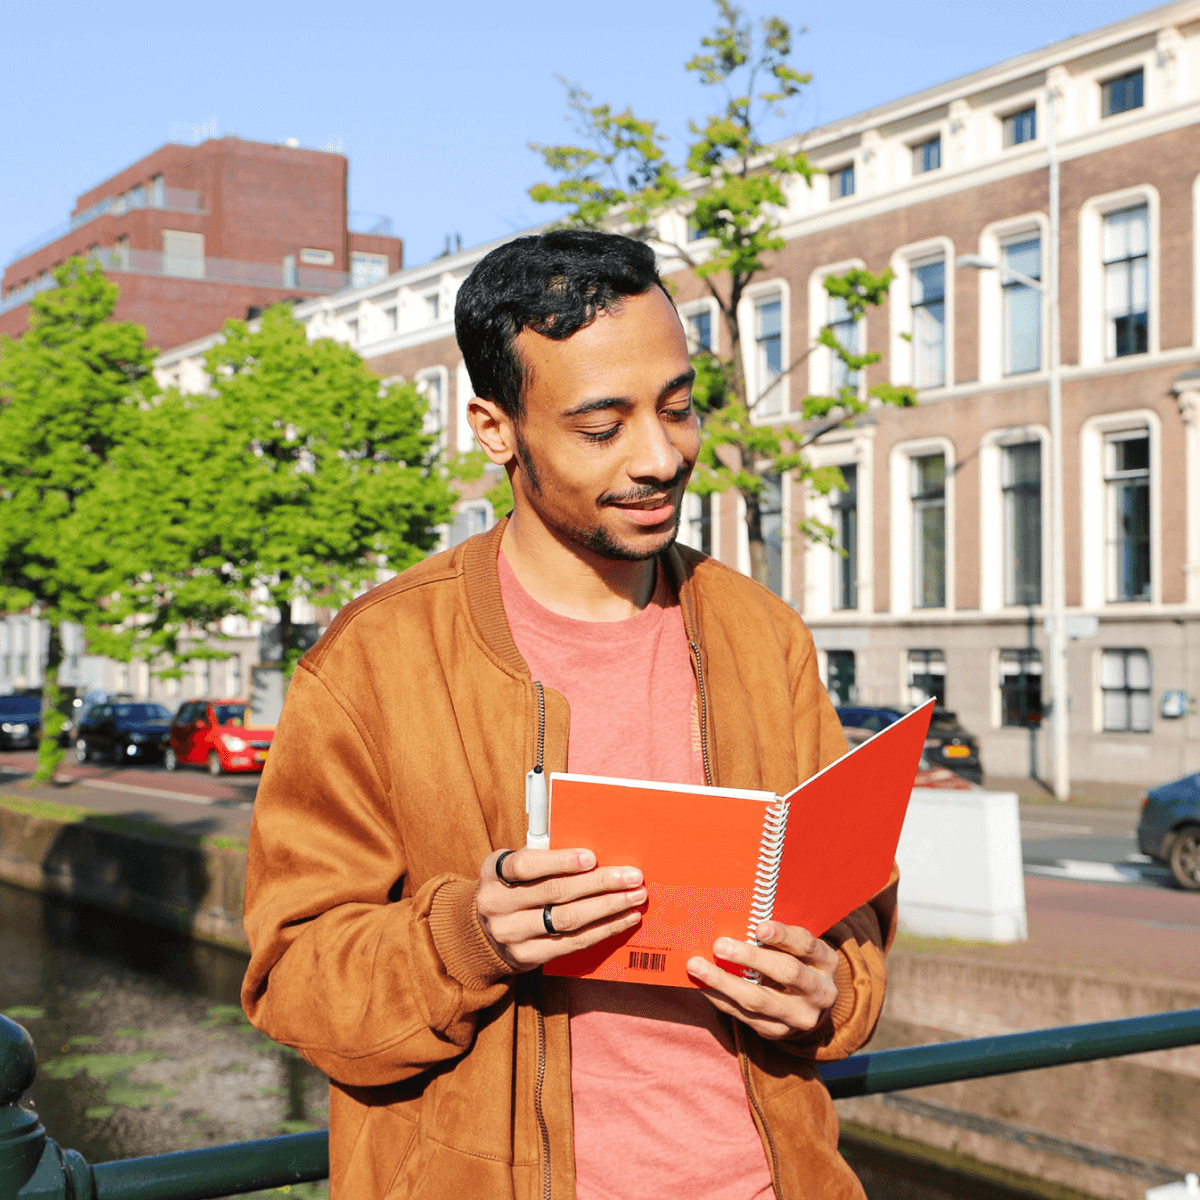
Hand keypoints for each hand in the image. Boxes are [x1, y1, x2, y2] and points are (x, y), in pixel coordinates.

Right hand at [477, 847, 644, 972]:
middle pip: (555, 892)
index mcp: (493, 873)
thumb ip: (544, 859)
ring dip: (608, 907)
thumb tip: (595, 855)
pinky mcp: (528, 957)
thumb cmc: (513, 888)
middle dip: (599, 883)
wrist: (484, 933)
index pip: (526, 866)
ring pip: (568, 919)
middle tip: (632, 876)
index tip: (592, 858)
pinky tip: (624, 919)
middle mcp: (497, 905)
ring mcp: (511, 934)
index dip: (560, 861)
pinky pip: (572, 943)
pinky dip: (603, 929)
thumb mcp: (514, 868)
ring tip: (635, 897)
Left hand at [685, 920, 838, 1040]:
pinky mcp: (779, 1032)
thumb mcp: (797, 948)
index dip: (783, 935)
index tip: (759, 927)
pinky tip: (702, 985)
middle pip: (787, 973)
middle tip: (719, 945)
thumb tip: (734, 917)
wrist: (808, 1006)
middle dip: (751, 957)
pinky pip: (745, 1017)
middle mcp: (820, 991)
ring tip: (697, 966)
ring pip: (760, 1000)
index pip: (806, 945)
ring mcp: (800, 1016)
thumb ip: (775, 935)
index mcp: (825, 961)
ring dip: (725, 982)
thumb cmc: (795, 961)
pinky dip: (720, 999)